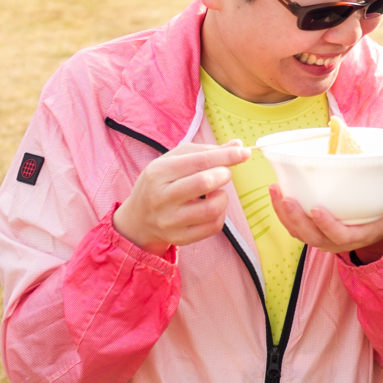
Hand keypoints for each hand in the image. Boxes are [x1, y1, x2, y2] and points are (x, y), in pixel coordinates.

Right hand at [113, 141, 251, 255]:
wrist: (138, 219)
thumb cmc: (161, 183)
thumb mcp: (173, 161)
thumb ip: (205, 151)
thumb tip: (238, 144)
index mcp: (158, 172)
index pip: (199, 161)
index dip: (226, 156)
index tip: (244, 152)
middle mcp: (161, 197)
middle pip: (204, 183)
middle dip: (223, 174)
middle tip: (224, 173)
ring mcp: (170, 221)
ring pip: (212, 208)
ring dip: (223, 197)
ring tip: (216, 192)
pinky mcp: (180, 238)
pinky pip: (213, 227)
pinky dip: (221, 214)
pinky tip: (213, 207)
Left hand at [271, 181, 382, 260]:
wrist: (379, 222)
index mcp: (359, 235)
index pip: (340, 236)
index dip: (327, 225)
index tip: (316, 208)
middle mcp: (337, 240)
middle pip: (312, 237)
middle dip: (297, 220)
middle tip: (286, 198)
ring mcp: (323, 236)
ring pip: (299, 232)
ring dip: (284, 215)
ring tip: (276, 191)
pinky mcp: (313, 229)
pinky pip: (294, 226)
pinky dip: (282, 212)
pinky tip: (277, 191)